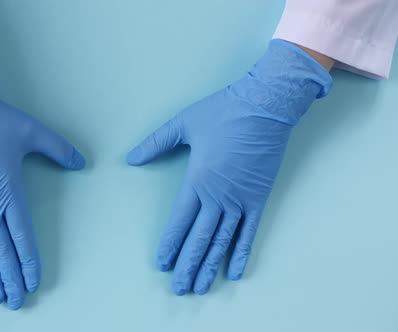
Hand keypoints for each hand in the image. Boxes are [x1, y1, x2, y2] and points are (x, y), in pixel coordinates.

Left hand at [127, 40, 331, 294]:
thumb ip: (156, 142)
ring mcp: (241, 201)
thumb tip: (130, 158)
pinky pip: (249, 232)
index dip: (171, 245)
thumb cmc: (224, 112)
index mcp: (197, 181)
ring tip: (202, 287)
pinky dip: (241, 253)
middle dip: (188, 266)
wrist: (266, 105)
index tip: (163, 264)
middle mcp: (218, 197)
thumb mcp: (183, 123)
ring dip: (210, 267)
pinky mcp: (259, 198)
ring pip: (222, 242)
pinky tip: (235, 271)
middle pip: (200, 240)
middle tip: (179, 289)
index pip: (179, 222)